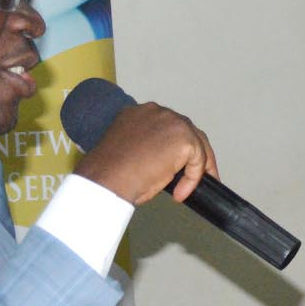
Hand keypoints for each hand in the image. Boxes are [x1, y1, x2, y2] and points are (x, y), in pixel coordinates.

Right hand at [73, 102, 218, 204]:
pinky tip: (179, 193)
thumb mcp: (130, 151)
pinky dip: (192, 179)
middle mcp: (157, 112)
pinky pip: (198, 160)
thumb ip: (149, 147)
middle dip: (194, 154)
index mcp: (141, 113)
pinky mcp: (183, 139)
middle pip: (187, 131)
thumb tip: (165, 161)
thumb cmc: (110, 172)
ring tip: (187, 189)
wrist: (106, 179)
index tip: (179, 164)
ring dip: (196, 168)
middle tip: (194, 176)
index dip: (175, 146)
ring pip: (196, 144)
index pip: (168, 126)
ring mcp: (172, 122)